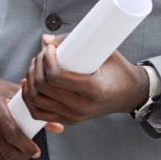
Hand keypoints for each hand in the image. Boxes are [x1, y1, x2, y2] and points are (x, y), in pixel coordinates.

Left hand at [20, 37, 149, 124]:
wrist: (130, 94)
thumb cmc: (119, 71)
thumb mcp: (104, 53)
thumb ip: (76, 42)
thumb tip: (45, 39)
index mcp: (92, 90)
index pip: (55, 78)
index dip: (46, 60)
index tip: (50, 48)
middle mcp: (81, 107)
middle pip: (43, 88)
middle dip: (37, 66)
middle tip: (42, 54)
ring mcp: (74, 116)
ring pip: (37, 101)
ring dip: (31, 81)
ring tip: (37, 66)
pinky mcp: (69, 120)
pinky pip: (40, 114)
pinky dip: (30, 99)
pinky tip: (30, 84)